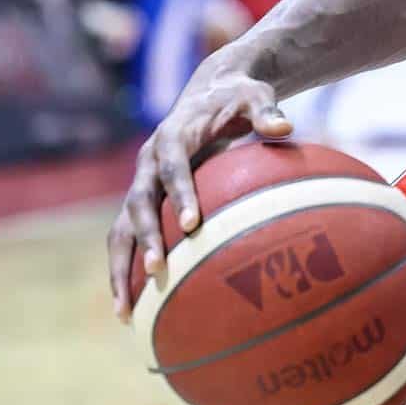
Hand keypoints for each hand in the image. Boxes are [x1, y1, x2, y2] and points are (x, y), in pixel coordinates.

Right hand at [107, 53, 293, 319]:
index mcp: (172, 135)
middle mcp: (147, 162)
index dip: (179, 193)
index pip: (172, 166)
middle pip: (137, 202)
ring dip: (120, 267)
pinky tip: (133, 311)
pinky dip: (125, 272)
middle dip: (145, 237)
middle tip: (157, 271)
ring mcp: (141, 184)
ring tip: (125, 311)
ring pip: (121, 228)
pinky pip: (127, 239)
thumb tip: (285, 129)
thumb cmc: (237, 97)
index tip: (192, 225)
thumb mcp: (255, 95)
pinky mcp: (143, 202)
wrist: (209, 92)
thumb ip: (266, 111)